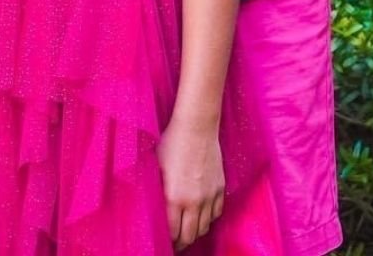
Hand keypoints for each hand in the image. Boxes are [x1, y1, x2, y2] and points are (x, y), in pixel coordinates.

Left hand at [157, 112, 224, 248]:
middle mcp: (193, 201)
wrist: (197, 127)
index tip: (164, 242)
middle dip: (181, 243)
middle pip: (189, 236)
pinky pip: (216, 213)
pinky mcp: (220, 189)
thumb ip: (156, 191)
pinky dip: (208, 219)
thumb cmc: (171, 143)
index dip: (168, 241)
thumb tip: (152, 208)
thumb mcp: (156, 167)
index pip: (172, 232)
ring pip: (204, 227)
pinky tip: (201, 217)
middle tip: (175, 244)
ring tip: (187, 232)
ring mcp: (209, 196)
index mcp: (174, 197)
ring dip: (195, 233)